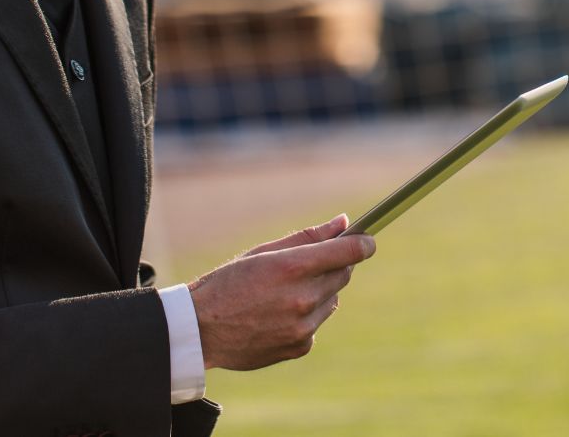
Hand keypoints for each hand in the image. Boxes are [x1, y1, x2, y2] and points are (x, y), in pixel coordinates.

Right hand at [188, 213, 375, 370]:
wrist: (201, 331)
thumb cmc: (229, 283)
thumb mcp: (264, 252)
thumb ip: (308, 237)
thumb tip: (343, 222)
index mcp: (293, 268)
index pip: (349, 252)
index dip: (363, 243)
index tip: (367, 239)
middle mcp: (303, 298)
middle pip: (343, 275)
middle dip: (335, 265)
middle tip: (309, 265)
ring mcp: (303, 326)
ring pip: (332, 300)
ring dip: (319, 292)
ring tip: (284, 293)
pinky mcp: (300, 346)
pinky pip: (316, 324)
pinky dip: (306, 317)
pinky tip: (278, 315)